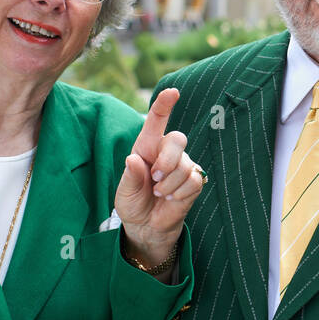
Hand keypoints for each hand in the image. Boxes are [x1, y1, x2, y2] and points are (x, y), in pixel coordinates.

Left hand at [114, 88, 204, 271]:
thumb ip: (130, 177)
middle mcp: (166, 152)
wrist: (146, 227)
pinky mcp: (194, 181)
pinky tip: (171, 199)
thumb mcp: (124, 193)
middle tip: (155, 178)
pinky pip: (193, 181)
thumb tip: (133, 160)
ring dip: (169, 185)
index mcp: (146, 147)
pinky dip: (179, 193)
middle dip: (167, 160)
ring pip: (185, 165)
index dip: (164, 104)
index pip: (157, 120)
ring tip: (159, 194)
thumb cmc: (133, 203)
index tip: (172, 92)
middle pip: (177, 139)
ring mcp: (183, 165)